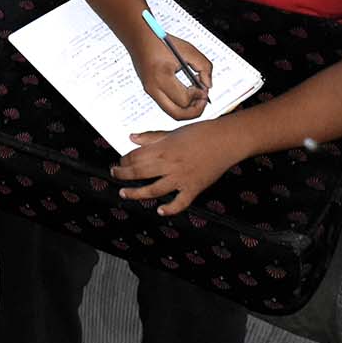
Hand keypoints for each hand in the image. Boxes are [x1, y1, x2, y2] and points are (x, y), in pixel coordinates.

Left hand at [112, 118, 249, 216]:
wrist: (226, 140)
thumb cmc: (200, 133)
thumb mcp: (173, 132)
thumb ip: (151, 137)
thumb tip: (131, 138)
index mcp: (164, 148)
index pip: (136, 157)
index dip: (124, 161)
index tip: (120, 162)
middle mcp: (170, 164)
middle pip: (140, 173)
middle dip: (123, 175)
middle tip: (115, 176)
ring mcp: (181, 178)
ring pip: (154, 190)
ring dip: (137, 193)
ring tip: (125, 193)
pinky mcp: (194, 188)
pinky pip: (180, 202)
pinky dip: (170, 209)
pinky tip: (161, 210)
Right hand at [131, 34, 211, 119]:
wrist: (138, 37)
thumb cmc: (161, 41)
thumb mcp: (188, 50)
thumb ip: (204, 67)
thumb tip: (208, 85)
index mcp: (162, 76)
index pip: (184, 99)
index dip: (198, 96)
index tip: (203, 88)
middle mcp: (153, 88)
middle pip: (177, 114)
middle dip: (194, 111)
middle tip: (202, 100)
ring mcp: (150, 91)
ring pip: (172, 112)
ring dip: (187, 109)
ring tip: (195, 96)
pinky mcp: (150, 91)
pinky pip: (167, 105)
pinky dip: (179, 104)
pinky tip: (186, 91)